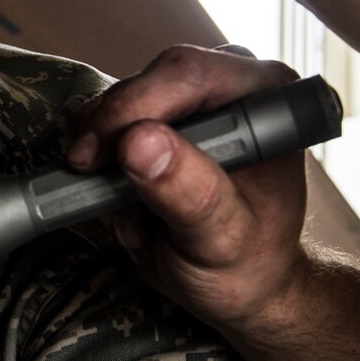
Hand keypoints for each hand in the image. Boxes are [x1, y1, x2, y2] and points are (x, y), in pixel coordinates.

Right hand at [67, 45, 311, 330]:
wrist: (235, 285)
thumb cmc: (246, 264)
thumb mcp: (222, 242)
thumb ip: (191, 194)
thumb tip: (140, 141)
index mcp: (265, 101)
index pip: (190, 76)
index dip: (136, 107)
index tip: (99, 156)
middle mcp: (232, 87)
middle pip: (148, 81)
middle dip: (111, 134)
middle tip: (93, 179)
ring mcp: (193, 100)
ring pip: (118, 100)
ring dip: (103, 155)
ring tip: (128, 211)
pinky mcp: (158, 118)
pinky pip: (106, 122)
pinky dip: (99, 162)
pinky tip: (123, 201)